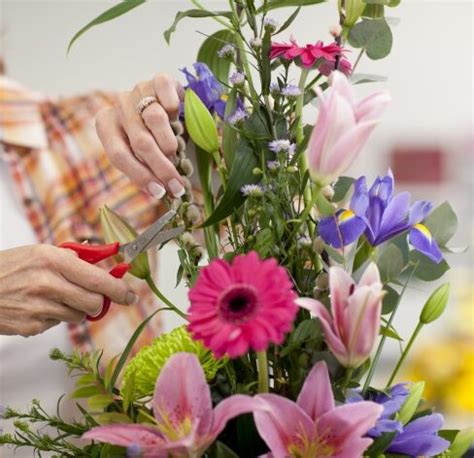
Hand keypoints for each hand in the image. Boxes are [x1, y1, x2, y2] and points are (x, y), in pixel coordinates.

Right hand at [0, 245, 137, 336]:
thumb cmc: (9, 267)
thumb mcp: (41, 252)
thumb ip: (75, 257)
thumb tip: (105, 258)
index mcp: (54, 260)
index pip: (98, 279)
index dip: (119, 290)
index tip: (130, 296)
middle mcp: (48, 284)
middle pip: (94, 303)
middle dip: (97, 302)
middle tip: (92, 297)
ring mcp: (39, 308)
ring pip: (79, 316)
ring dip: (75, 308)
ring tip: (54, 297)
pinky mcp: (31, 326)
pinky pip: (58, 324)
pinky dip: (55, 317)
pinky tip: (38, 306)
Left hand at [96, 73, 185, 199]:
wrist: (162, 101)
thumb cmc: (149, 133)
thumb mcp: (138, 152)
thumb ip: (143, 168)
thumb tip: (159, 193)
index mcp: (106, 125)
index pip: (119, 155)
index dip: (140, 176)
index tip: (159, 192)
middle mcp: (119, 106)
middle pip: (140, 142)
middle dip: (161, 167)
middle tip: (176, 185)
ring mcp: (138, 90)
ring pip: (154, 119)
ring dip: (169, 143)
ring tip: (176, 154)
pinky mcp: (158, 79)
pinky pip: (166, 93)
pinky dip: (173, 106)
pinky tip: (177, 117)